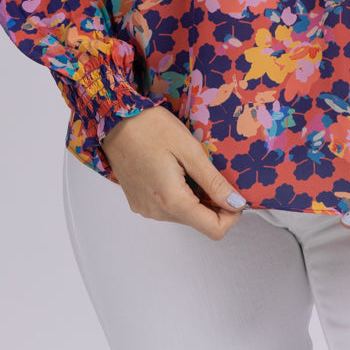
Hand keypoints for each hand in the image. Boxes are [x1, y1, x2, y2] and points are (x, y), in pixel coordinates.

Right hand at [100, 105, 248, 240]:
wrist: (112, 120)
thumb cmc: (149, 127)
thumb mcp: (189, 149)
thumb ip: (213, 181)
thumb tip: (236, 203)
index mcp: (172, 201)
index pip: (214, 230)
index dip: (231, 214)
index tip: (234, 194)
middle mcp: (157, 212)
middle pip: (199, 222)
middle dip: (213, 203)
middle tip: (210, 171)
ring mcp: (145, 209)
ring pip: (184, 215)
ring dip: (195, 197)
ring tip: (188, 166)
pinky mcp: (138, 202)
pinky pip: (168, 208)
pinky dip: (179, 194)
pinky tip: (174, 169)